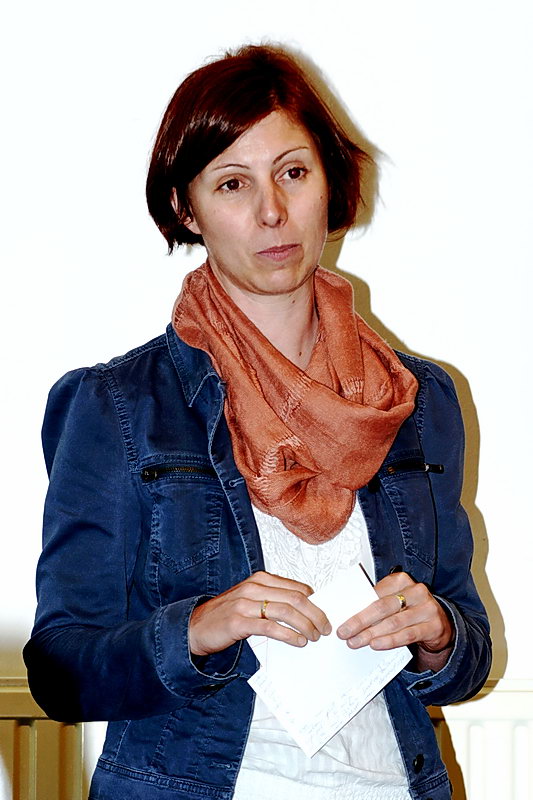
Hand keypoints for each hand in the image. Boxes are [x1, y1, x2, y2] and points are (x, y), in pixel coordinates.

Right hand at [189, 571, 331, 655]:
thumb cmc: (226, 615)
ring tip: (314, 637)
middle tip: (325, 629)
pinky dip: (289, 634)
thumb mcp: (251, 600)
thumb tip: (305, 610)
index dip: (315, 603)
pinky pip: (270, 626)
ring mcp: (245, 603)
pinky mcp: (238, 621)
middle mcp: (253, 587)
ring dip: (305, 625)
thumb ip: (273, 600)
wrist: (195, 626)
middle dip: (315, 615)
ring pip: (286, 611)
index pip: (297, 587)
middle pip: (295, 598)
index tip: (325, 615)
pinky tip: (298, 641)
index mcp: (260, 579)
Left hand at [336, 572, 453, 664]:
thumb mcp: (394, 602)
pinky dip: (390, 641)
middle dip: (360, 621)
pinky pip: (408, 634)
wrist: (439, 623)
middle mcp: (415, 591)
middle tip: (345, 633)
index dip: (357, 609)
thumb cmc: (409, 610)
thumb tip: (350, 617)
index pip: (374, 594)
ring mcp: (426, 608)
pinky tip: (376, 645)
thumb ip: (376, 604)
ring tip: (357, 642)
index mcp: (401, 580)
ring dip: (372, 634)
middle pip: (382, 607)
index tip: (342, 621)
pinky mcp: (434, 626)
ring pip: (394, 622)